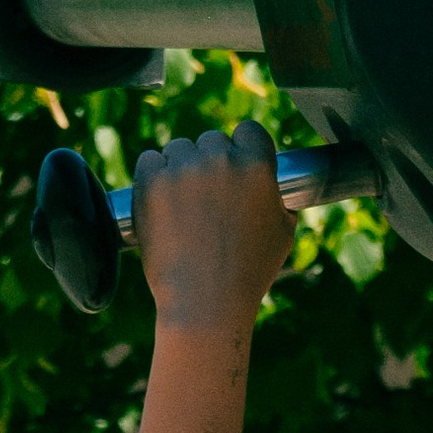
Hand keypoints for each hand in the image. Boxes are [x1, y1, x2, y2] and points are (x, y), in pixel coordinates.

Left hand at [133, 120, 293, 333]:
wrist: (206, 301)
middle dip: (209, 162)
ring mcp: (183, 168)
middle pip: (211, 140)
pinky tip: (161, 201)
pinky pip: (149, 161)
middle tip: (206, 196)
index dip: (242, 148)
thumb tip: (273, 186)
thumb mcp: (283, 234)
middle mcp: (220, 159)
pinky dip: (152, 176)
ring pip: (178, 149)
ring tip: (182, 205)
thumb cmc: (248, 274)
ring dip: (179, 168)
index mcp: (257, 165)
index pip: (248, 131)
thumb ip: (277, 198)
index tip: (236, 166)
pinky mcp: (151, 181)